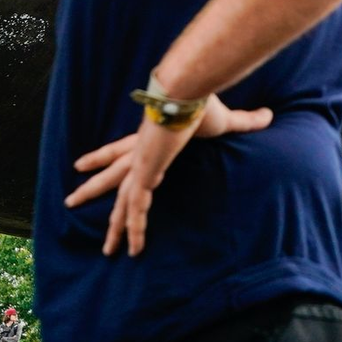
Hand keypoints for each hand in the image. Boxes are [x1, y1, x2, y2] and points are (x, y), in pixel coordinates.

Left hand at [64, 96, 271, 255]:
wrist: (188, 92)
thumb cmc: (204, 101)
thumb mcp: (226, 118)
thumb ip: (246, 121)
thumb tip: (270, 116)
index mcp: (150, 136)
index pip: (122, 149)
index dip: (104, 157)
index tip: (83, 164)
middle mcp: (139, 151)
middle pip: (112, 175)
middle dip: (93, 189)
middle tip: (71, 199)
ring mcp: (140, 163)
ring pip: (121, 201)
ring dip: (113, 225)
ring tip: (105, 249)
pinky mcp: (146, 174)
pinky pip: (139, 209)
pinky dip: (137, 229)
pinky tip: (134, 248)